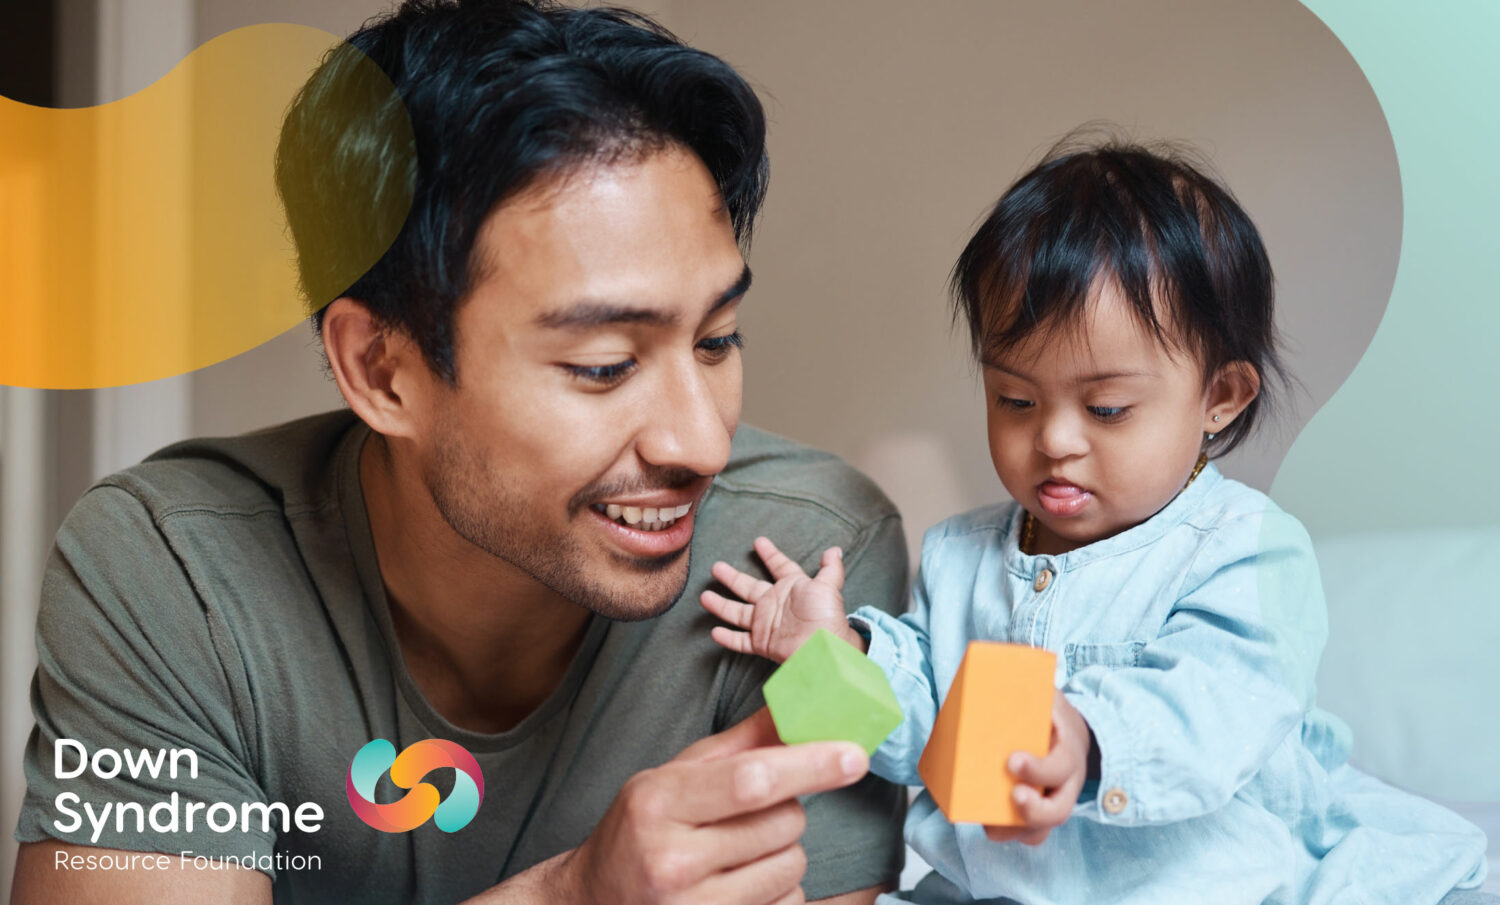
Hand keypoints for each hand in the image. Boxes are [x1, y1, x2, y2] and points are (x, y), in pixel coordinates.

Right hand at [558, 708, 868, 904]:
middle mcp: (673, 860)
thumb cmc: (641, 832)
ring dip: (783, 855)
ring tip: (739, 854)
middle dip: (787, 811)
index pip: (751, 780)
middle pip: (785, 824)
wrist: (594, 902)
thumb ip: (740, 745)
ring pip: (792, 868)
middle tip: (750, 814)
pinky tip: (739, 886)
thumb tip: (799, 705)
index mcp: (659, 802)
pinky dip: (778, 892)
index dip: (811, 765)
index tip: (854, 755)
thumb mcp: (674, 777)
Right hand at [700, 536, 861, 662]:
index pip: (779, 566)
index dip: (770, 554)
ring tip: (704, 596)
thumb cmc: (826, 616)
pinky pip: (741, 640)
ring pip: (738, 612)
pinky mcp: (762, 643)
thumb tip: (834, 549)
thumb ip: (830, 568)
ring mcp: (767, 623)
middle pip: (748, 587)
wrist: (824, 647)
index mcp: (791, 587)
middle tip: (716, 567)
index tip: (759, 542)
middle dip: (732, 577)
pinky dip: (728, 638)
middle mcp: (775, 603)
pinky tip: (714, 631)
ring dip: (721, 605)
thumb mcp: (829, 587)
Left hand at [983, 690, 1091, 846]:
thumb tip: (991, 661)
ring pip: (1045, 827)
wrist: (1072, 732)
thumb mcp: (1045, 692)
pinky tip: (990, 827)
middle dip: (1032, 810)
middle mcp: (1068, 782)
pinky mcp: (1043, 810)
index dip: (1039, 769)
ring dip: (1017, 830)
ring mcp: (1057, 799)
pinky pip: (1033, 832)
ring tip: (990, 827)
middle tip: (1009, 797)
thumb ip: (1025, 680)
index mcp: (1068, 750)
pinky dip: (1012, 834)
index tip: (1012, 761)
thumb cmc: (1050, 712)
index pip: (1061, 765)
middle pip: (1059, 809)